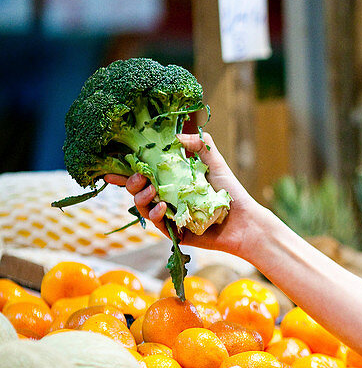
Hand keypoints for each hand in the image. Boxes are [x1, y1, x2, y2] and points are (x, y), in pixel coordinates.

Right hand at [104, 133, 258, 255]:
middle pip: (137, 190)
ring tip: (153, 191)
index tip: (111, 169)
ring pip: (143, 206)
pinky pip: (157, 223)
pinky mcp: (174, 231)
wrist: (244, 221)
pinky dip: (157, 214)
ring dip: (142, 198)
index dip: (126, 172)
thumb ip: (200, 145)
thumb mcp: (215, 163)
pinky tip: (163, 208)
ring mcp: (169, 215)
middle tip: (141, 178)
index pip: (144, 174)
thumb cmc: (230, 192)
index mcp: (172, 181)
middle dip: (133, 183)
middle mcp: (167, 197)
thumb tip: (176, 136)